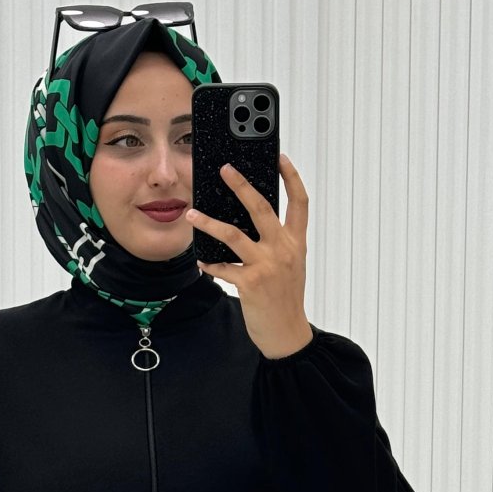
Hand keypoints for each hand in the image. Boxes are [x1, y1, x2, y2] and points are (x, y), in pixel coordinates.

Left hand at [186, 155, 313, 358]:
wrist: (287, 334)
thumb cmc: (285, 299)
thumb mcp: (290, 266)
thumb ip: (278, 242)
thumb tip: (251, 222)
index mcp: (295, 242)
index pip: (299, 202)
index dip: (291, 177)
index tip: (279, 157)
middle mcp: (283, 249)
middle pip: (262, 207)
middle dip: (241, 185)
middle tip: (225, 169)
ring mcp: (267, 265)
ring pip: (233, 234)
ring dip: (209, 223)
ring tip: (192, 214)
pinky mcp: (251, 283)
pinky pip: (224, 267)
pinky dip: (210, 264)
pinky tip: (201, 261)